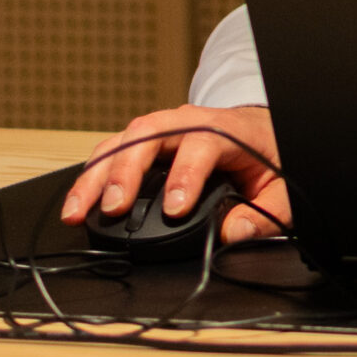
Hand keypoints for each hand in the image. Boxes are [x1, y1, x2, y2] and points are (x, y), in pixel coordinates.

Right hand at [57, 103, 289, 244]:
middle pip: (148, 135)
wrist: (259, 130)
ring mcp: (161, 130)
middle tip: (113, 208)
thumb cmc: (267, 155)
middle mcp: (187, 122)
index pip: (201, 144)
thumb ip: (265, 212)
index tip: (175, 209)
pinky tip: (78, 202)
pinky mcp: (143, 143)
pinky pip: (111, 152)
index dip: (186, 174)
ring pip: (121, 142)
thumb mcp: (280, 186)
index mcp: (226, 129)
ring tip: (77, 211)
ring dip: (96, 176)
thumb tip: (235, 233)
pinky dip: (91, 176)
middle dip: (125, 171)